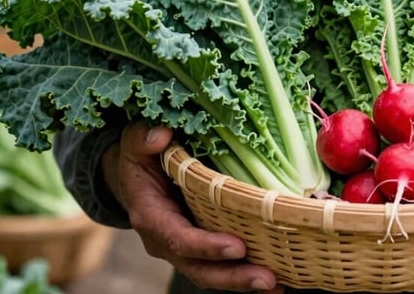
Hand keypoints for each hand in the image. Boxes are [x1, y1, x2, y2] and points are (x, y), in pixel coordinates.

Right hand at [103, 122, 282, 291]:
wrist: (136, 173)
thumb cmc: (140, 154)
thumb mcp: (135, 142)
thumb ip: (142, 139)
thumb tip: (160, 135)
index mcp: (151, 216)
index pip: (178, 238)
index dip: (207, 246)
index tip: (238, 247)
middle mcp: (166, 240)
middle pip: (199, 268)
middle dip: (233, 276)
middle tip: (268, 278)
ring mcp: (184, 247)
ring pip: (213, 272)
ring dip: (244, 280)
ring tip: (278, 283)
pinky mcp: (201, 244)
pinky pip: (222, 264)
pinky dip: (246, 270)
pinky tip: (277, 275)